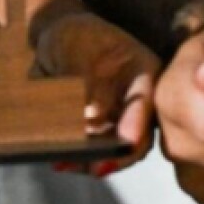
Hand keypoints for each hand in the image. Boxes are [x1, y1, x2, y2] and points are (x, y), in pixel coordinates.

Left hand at [36, 10, 161, 176]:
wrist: (57, 39)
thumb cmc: (74, 36)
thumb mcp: (79, 47)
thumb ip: (88, 77)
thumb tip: (93, 114)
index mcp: (145, 73)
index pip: (146, 101)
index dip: (137, 124)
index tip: (126, 143)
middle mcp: (139, 101)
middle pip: (139, 136)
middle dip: (118, 155)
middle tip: (97, 167)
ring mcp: (121, 119)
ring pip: (116, 149)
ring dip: (94, 161)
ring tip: (67, 163)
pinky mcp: (101, 132)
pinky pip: (95, 152)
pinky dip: (79, 158)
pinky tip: (60, 161)